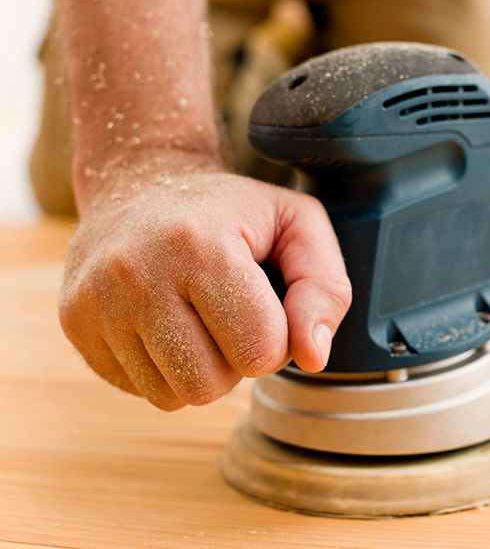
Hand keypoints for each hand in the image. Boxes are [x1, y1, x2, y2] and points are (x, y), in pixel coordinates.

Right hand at [59, 150, 351, 409]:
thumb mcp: (299, 225)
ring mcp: (96, 301)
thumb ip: (325, 290)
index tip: (264, 300)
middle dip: (236, 359)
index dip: (277, 336)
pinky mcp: (74, 322)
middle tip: (231, 312)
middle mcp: (137, 274)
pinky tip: (167, 322)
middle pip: (211, 385)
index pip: (260, 352)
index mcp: (201, 247)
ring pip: (174, 397)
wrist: (141, 181)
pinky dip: (165, 368)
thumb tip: (313, 358)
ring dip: (201, 369)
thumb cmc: (234, 210)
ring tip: (199, 316)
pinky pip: (139, 390)